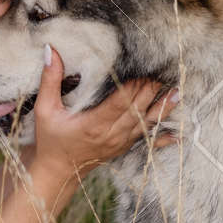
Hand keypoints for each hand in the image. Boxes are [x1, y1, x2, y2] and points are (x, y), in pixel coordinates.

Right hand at [30, 44, 179, 179]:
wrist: (57, 172)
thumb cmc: (51, 139)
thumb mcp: (45, 109)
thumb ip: (50, 80)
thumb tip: (51, 51)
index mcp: (94, 123)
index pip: (121, 101)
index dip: (134, 86)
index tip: (142, 69)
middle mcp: (111, 134)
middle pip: (137, 109)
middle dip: (149, 90)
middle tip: (159, 71)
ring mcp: (120, 143)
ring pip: (146, 123)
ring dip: (161, 107)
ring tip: (177, 92)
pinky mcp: (123, 148)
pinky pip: (146, 141)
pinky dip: (162, 137)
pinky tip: (176, 134)